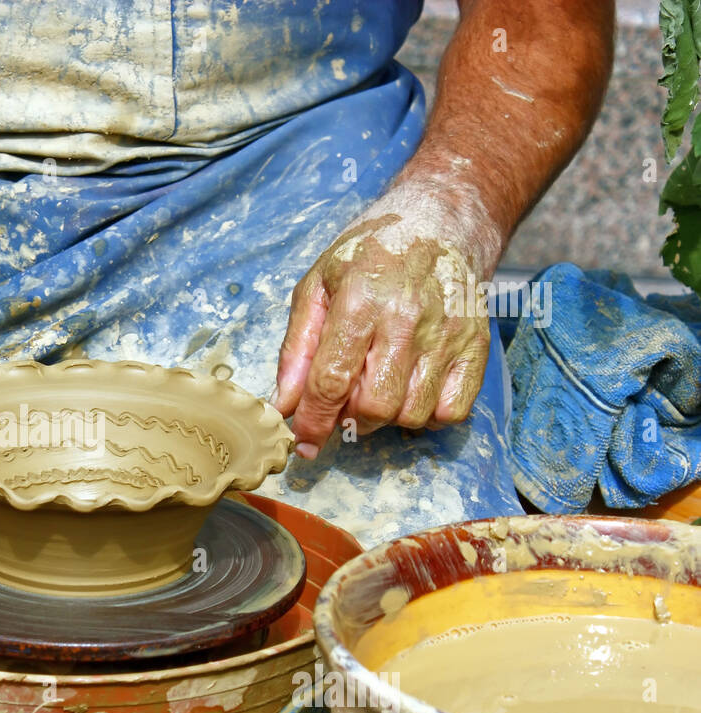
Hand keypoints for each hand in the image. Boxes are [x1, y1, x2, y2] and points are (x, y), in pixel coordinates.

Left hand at [273, 198, 497, 457]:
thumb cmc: (367, 255)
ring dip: (386, 418)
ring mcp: (447, 335)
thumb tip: (284, 404)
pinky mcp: (476, 345)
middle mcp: (407, 320)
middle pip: (375, 407)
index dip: (313, 421)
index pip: (332, 381)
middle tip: (343, 404)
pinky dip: (427, 416)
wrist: (438, 221)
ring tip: (376, 388)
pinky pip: (452, 412)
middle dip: (350, 420)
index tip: (303, 442)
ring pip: (412, 415)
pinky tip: (410, 390)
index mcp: (360, 302)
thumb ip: (296, 348)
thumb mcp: (316, 287)